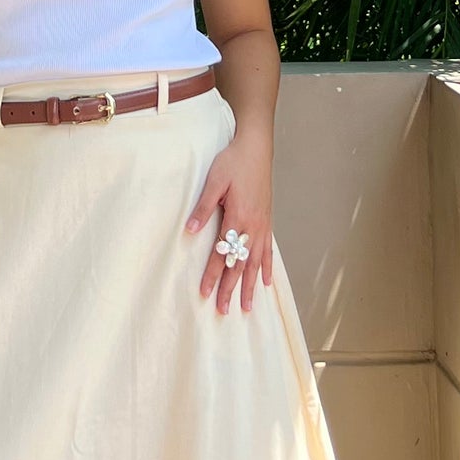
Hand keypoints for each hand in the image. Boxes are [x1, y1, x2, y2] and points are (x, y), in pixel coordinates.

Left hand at [184, 124, 273, 313]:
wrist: (255, 148)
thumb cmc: (232, 162)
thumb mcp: (213, 181)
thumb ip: (203, 208)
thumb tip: (190, 231)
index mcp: (237, 217)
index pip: (222, 253)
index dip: (212, 274)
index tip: (205, 293)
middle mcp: (253, 226)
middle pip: (240, 265)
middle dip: (231, 289)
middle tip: (223, 310)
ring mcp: (262, 225)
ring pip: (256, 263)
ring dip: (251, 286)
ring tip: (248, 307)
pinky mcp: (267, 221)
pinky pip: (268, 251)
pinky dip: (267, 268)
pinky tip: (267, 282)